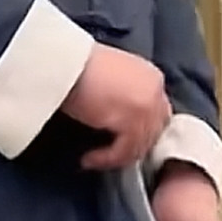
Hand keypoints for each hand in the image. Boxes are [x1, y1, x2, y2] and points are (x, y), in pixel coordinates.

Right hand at [62, 44, 171, 171]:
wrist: (63, 61)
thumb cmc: (77, 65)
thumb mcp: (111, 76)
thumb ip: (125, 94)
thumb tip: (121, 118)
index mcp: (152, 77)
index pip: (158, 111)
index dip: (143, 129)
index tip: (121, 140)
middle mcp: (155, 91)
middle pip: (155, 130)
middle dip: (135, 145)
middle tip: (113, 155)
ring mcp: (147, 107)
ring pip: (141, 144)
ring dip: (118, 156)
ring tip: (94, 159)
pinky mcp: (131, 122)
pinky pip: (124, 151)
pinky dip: (107, 159)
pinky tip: (89, 159)